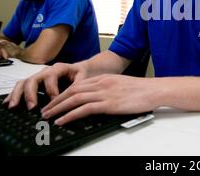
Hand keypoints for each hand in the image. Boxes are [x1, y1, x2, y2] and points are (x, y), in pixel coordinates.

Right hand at [3, 62, 87, 109]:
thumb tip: (73, 97)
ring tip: (13, 107)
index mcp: (58, 68)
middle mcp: (45, 71)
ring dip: (17, 94)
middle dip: (30, 94)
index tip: (54, 102)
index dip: (52, 90)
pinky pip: (20, 87)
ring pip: (23, 82)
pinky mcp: (34, 83)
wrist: (80, 69)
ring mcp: (38, 77)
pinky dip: (13, 94)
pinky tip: (7, 103)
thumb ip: (78, 85)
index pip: (51, 78)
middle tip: (31, 107)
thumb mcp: (83, 78)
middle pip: (33, 79)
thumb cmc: (82, 74)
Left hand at [41, 74, 155, 125]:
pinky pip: (84, 109)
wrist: (153, 90)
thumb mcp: (121, 85)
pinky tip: (62, 120)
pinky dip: (70, 115)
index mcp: (104, 79)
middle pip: (72, 90)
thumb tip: (98, 99)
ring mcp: (104, 93)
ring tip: (48, 116)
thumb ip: (107, 89)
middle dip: (56, 101)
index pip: (77, 85)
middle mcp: (101, 84)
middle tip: (45, 110)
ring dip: (58, 108)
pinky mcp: (108, 104)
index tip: (54, 101)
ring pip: (74, 99)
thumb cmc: (141, 90)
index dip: (63, 93)